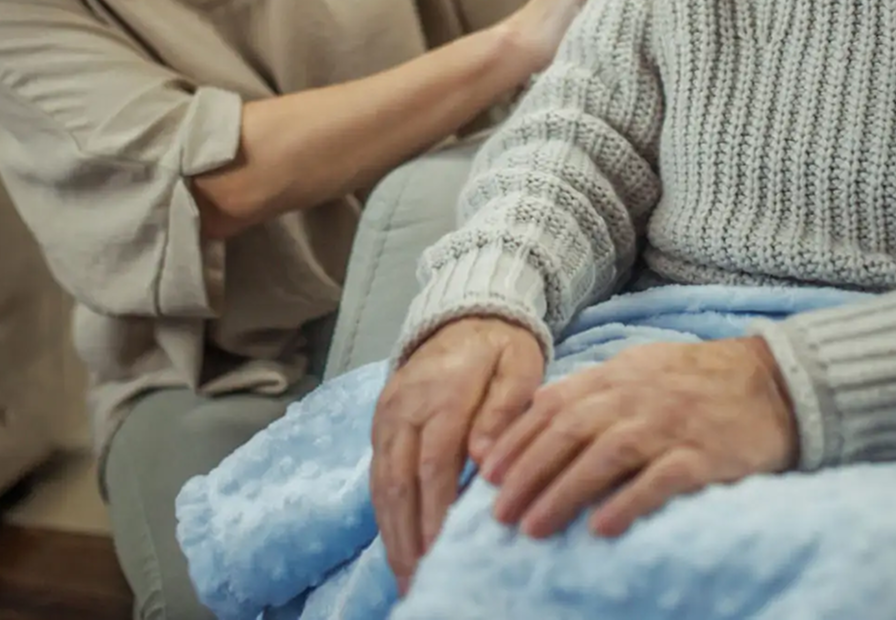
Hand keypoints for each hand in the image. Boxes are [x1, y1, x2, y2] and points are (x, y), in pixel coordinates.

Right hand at [370, 316, 545, 594]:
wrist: (467, 314)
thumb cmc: (502, 346)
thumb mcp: (518, 364)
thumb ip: (505, 407)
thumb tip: (482, 456)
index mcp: (444, 391)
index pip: (434, 459)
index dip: (435, 508)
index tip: (442, 550)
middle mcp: (406, 405)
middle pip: (399, 478)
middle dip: (407, 535)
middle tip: (420, 582)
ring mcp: (389, 414)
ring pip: (382, 482)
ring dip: (392, 532)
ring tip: (407, 576)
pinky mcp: (381, 422)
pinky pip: (378, 474)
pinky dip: (386, 514)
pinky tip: (399, 545)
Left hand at [480, 336, 797, 539]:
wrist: (771, 383)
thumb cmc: (696, 380)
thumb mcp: (639, 368)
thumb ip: (593, 389)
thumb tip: (538, 413)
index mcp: (617, 375)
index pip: (554, 406)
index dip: (518, 439)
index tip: (488, 473)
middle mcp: (637, 398)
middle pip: (570, 434)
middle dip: (529, 473)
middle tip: (498, 513)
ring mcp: (669, 425)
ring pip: (604, 457)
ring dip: (563, 493)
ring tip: (532, 529)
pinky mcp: (702, 456)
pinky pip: (659, 481)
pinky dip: (628, 503)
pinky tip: (602, 529)